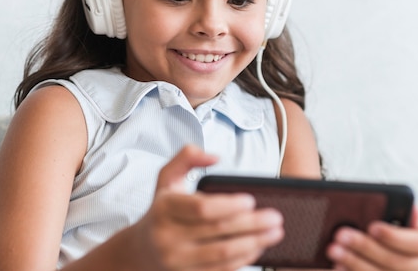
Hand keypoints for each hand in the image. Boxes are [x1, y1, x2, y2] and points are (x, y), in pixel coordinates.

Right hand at [133, 145, 284, 270]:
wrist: (141, 249)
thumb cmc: (162, 209)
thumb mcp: (167, 177)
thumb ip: (187, 156)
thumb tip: (215, 156)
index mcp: (164, 208)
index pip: (201, 208)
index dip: (229, 206)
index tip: (251, 200)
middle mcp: (168, 237)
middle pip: (217, 232)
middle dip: (252, 225)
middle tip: (276, 217)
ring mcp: (177, 261)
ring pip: (222, 255)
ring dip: (254, 244)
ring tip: (275, 233)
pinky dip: (244, 259)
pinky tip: (259, 247)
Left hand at [326, 206, 417, 270]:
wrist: (400, 250)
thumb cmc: (399, 227)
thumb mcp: (404, 215)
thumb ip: (398, 209)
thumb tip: (379, 202)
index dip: (394, 236)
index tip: (372, 226)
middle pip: (396, 262)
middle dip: (366, 248)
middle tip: (341, 235)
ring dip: (355, 263)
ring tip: (334, 250)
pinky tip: (338, 267)